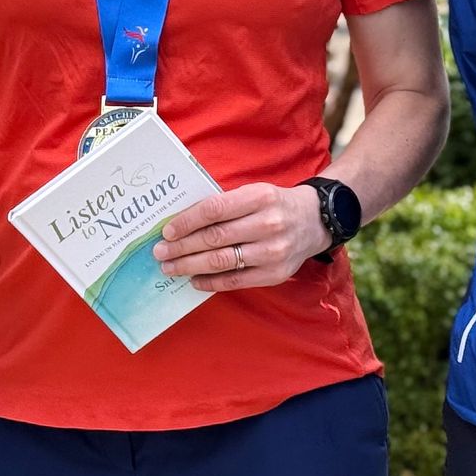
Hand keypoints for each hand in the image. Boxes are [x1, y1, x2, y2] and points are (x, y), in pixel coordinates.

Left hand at [153, 182, 330, 290]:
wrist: (315, 221)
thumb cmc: (274, 204)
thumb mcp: (254, 193)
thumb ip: (224, 205)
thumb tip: (181, 222)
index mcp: (259, 197)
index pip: (214, 210)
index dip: (187, 221)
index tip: (167, 231)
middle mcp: (268, 224)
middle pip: (215, 238)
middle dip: (182, 247)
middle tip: (160, 252)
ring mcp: (274, 251)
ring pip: (222, 262)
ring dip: (190, 266)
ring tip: (171, 267)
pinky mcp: (276, 274)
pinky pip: (236, 281)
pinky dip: (211, 282)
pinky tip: (194, 280)